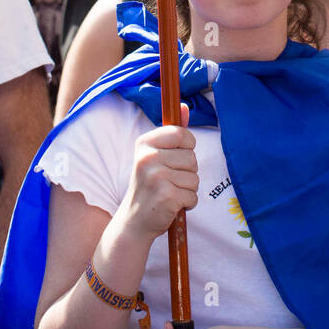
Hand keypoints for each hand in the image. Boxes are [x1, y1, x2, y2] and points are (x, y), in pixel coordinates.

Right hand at [121, 104, 197, 243]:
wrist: (134, 220)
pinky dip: (187, 203)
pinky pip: (193, 196)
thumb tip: (185, 107)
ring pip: (194, 178)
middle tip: (169, 181)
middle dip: (187, 173)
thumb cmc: (149, 185)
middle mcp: (148, 157)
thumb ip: (172, 133)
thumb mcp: (155, 155)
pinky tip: (171, 204)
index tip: (176, 158)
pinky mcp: (166, 196)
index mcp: (145, 143)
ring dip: (187, 189)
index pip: (183, 134)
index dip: (187, 148)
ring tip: (170, 192)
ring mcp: (156, 177)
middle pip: (192, 158)